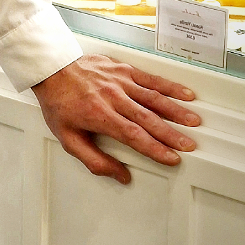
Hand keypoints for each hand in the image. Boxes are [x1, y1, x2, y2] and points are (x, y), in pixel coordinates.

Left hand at [32, 53, 199, 184]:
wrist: (52, 69)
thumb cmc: (59, 103)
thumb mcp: (68, 138)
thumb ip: (94, 160)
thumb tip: (120, 175)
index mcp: (99, 114)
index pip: (133, 135)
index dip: (154, 148)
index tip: (171, 158)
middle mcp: (112, 96)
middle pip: (147, 117)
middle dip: (170, 133)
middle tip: (189, 145)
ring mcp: (119, 80)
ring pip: (152, 97)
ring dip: (175, 110)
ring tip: (193, 121)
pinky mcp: (123, 68)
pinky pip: (149, 77)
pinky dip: (168, 85)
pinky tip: (184, 93)